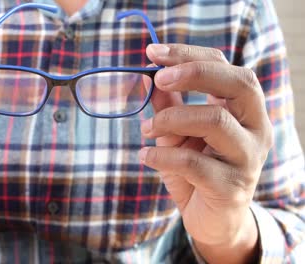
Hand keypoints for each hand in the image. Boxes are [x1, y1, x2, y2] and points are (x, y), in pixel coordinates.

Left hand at [140, 44, 272, 262]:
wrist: (212, 220)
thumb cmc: (195, 170)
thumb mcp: (178, 133)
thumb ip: (168, 106)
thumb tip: (146, 76)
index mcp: (244, 109)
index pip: (224, 67)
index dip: (189, 55)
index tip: (151, 52)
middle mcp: (255, 128)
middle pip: (238, 84)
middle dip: (194, 73)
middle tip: (158, 79)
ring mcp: (248, 158)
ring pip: (215, 121)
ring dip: (171, 119)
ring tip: (146, 129)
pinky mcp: (233, 187)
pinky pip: (195, 163)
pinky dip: (163, 155)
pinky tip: (146, 156)